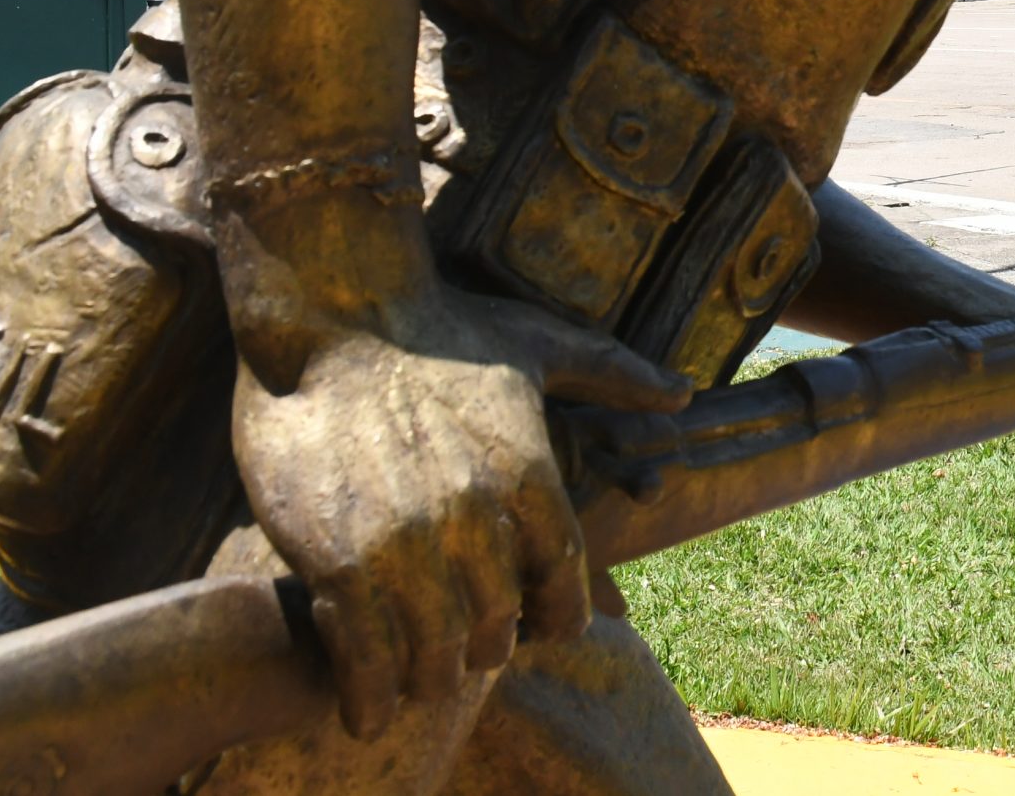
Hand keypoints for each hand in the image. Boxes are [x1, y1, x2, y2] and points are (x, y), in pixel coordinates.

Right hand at [231, 287, 693, 740]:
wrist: (332, 310)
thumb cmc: (441, 321)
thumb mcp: (541, 340)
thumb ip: (614, 373)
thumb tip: (683, 393)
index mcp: (530, 475)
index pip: (565, 582)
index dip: (558, 614)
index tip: (544, 625)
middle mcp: (477, 521)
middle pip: (499, 629)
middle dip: (488, 645)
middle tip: (470, 651)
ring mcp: (405, 547)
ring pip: (435, 653)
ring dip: (429, 675)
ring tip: (418, 679)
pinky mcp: (335, 563)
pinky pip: (364, 656)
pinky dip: (369, 691)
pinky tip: (367, 703)